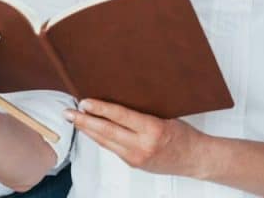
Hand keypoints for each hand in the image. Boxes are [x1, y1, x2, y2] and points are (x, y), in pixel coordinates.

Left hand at [67, 98, 206, 177]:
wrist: (195, 158)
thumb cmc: (184, 135)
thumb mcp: (167, 116)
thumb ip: (143, 111)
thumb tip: (119, 99)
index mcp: (153, 129)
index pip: (120, 116)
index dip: (100, 109)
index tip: (85, 102)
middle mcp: (142, 146)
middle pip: (107, 132)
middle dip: (85, 121)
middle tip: (69, 113)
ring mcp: (136, 157)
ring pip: (105, 142)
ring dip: (88, 130)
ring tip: (75, 120)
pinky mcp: (133, 163)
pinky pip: (112, 148)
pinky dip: (100, 138)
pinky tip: (92, 131)